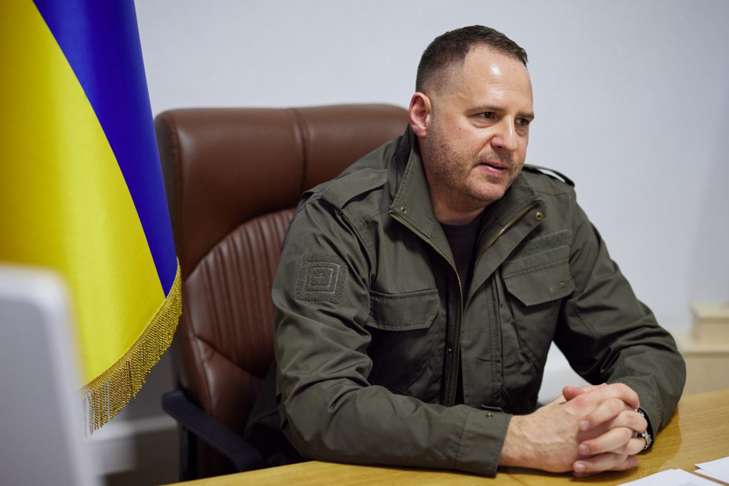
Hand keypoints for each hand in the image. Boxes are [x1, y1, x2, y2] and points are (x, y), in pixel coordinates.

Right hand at [499, 382, 644, 473]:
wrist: (527, 441)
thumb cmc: (542, 423)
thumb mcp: (562, 401)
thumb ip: (584, 394)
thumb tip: (603, 388)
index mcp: (584, 402)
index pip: (618, 392)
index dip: (630, 396)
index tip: (632, 402)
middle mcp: (592, 419)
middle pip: (629, 416)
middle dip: (636, 419)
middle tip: (635, 423)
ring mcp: (592, 439)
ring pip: (628, 439)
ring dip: (633, 440)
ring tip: (632, 441)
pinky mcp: (590, 458)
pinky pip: (618, 460)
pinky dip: (627, 460)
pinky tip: (628, 458)